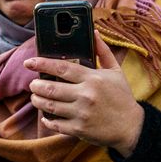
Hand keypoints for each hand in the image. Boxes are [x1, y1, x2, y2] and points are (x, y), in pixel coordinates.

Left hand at [25, 31, 144, 156]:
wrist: (132, 126)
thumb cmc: (123, 97)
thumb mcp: (116, 71)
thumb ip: (103, 51)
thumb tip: (93, 32)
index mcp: (93, 78)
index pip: (62, 68)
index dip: (42, 63)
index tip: (29, 62)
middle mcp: (85, 95)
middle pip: (51, 88)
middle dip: (36, 85)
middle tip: (33, 84)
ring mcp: (81, 113)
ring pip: (49, 106)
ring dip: (38, 101)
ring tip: (35, 97)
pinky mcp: (79, 129)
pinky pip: (56, 124)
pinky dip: (47, 120)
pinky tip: (45, 116)